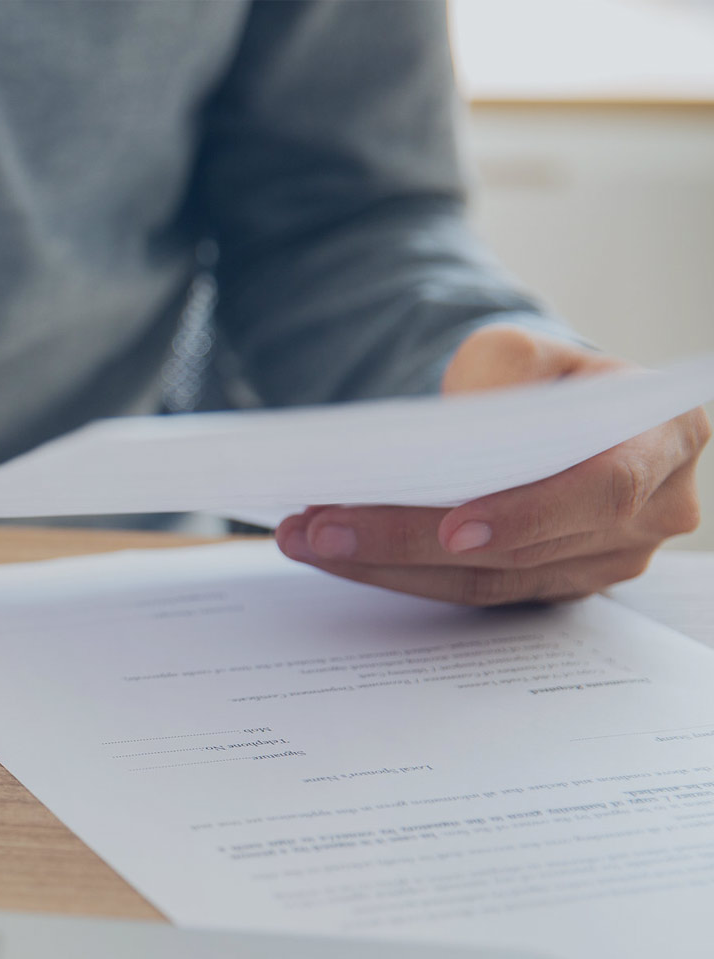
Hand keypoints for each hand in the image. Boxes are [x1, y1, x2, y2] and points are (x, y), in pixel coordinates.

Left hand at [274, 324, 709, 604]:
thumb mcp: (524, 349)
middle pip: (522, 547)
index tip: (453, 528)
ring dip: (384, 563)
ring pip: (486, 581)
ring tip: (306, 536)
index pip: (603, 488)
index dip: (527, 514)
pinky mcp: (553, 586)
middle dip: (408, 537)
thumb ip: (502, 374)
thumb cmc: (542, 377)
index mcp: (667, 436)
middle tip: (320, 524)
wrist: (550, 412)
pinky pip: (470, 593)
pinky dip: (396, 573)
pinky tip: (336, 552)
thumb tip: (451, 430)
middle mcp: (654, 511)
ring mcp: (606, 560)